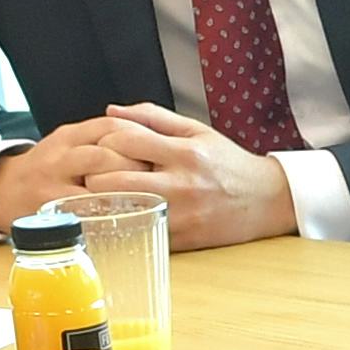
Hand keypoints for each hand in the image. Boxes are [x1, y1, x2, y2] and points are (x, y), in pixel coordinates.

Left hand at [13, 103, 300, 247]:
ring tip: (88, 197)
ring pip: (122, 210)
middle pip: (115, 180)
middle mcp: (181, 184)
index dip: (101, 141)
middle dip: (92, 176)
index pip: (125, 141)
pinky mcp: (182, 239)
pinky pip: (139, 232)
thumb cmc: (228, 163)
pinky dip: (120, 225)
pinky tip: (110, 218)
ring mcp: (180, 215)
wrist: (268, 201)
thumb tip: (110, 110)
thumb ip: (153, 118)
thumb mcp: (197, 131)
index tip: (95, 146)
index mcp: (183, 152)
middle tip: (82, 175)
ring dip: (98, 204)